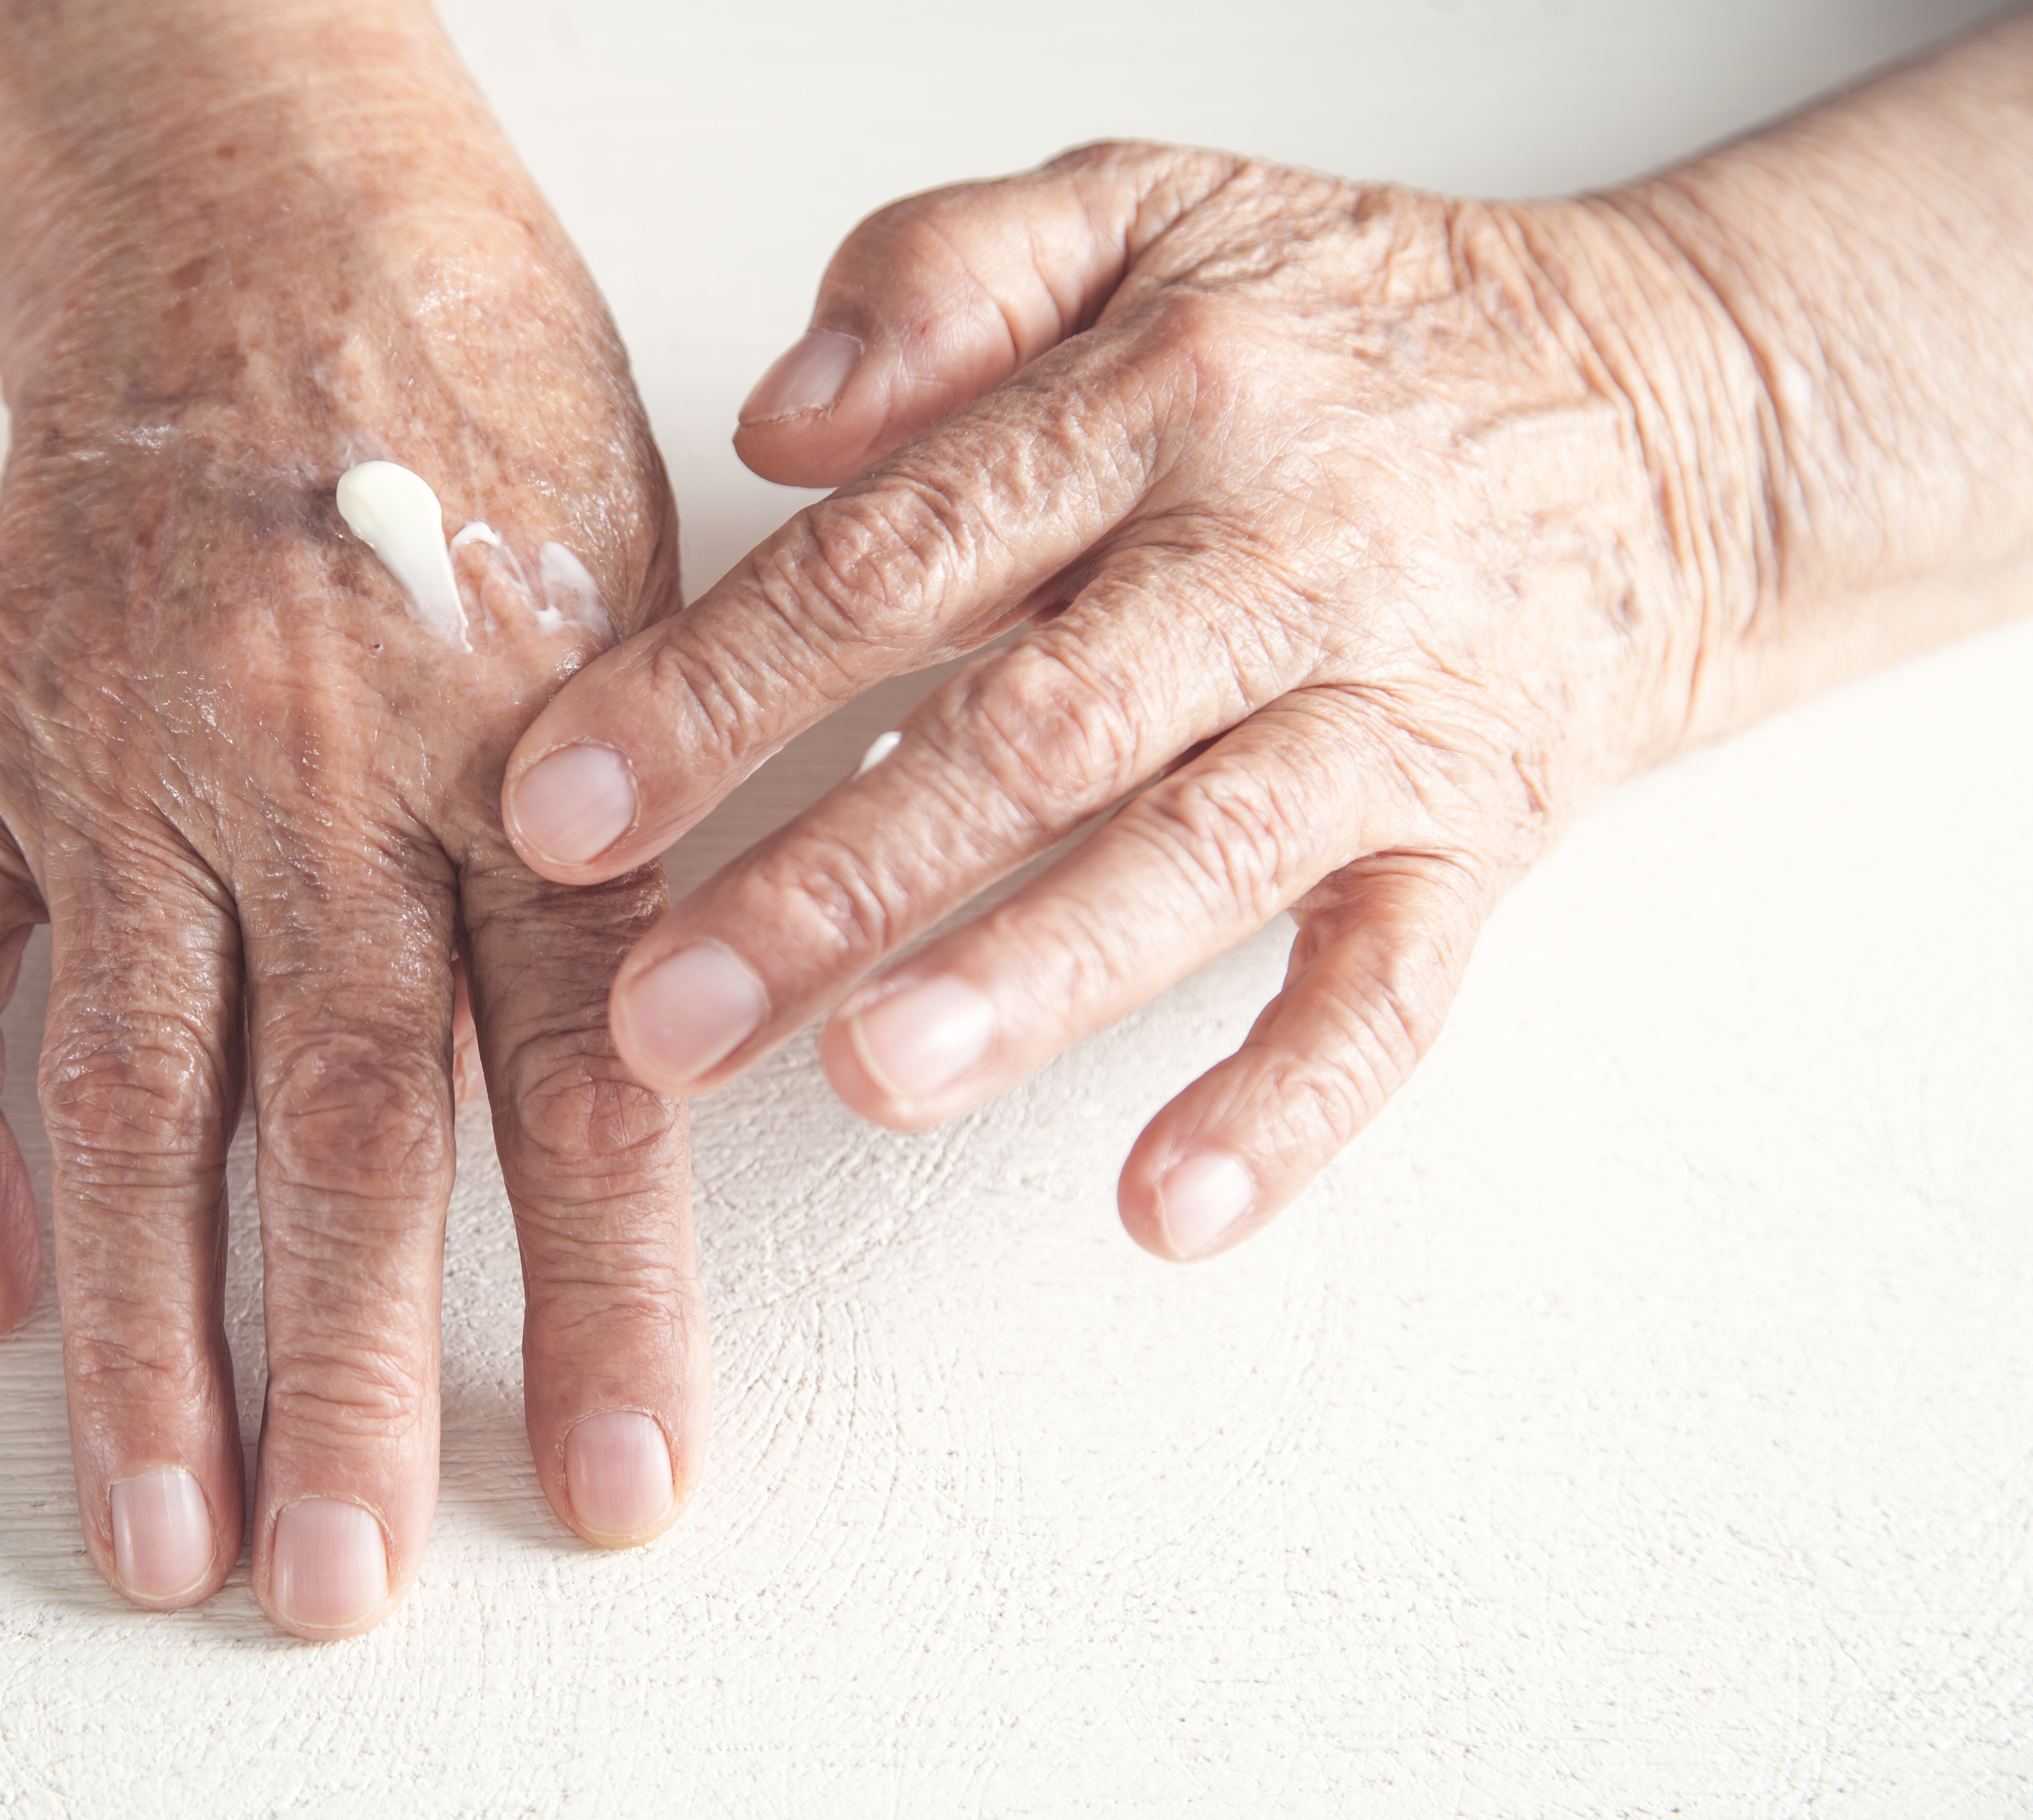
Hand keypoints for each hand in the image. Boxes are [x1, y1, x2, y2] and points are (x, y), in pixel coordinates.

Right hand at [0, 3, 701, 1636]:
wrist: (261, 223)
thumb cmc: (482, 409)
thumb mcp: (651, 600)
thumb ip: (662, 837)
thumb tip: (706, 1070)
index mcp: (511, 761)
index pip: (577, 1075)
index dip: (608, 1296)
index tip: (622, 1487)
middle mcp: (318, 787)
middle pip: (341, 1121)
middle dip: (347, 1376)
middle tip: (343, 1588)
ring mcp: (128, 778)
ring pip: (131, 1087)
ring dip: (141, 1329)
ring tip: (156, 1529)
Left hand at [499, 141, 1787, 1258]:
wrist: (1664, 412)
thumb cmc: (1345, 328)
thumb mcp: (1142, 207)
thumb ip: (944, 276)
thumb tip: (777, 417)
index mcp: (1157, 396)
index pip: (895, 554)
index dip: (717, 687)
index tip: (562, 807)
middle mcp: (1275, 553)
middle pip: (1027, 728)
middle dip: (832, 879)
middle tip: (666, 1010)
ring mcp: (1387, 708)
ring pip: (1196, 858)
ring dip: (1029, 981)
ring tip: (871, 1082)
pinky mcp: (1479, 834)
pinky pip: (1395, 988)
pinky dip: (1288, 1103)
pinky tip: (1164, 1205)